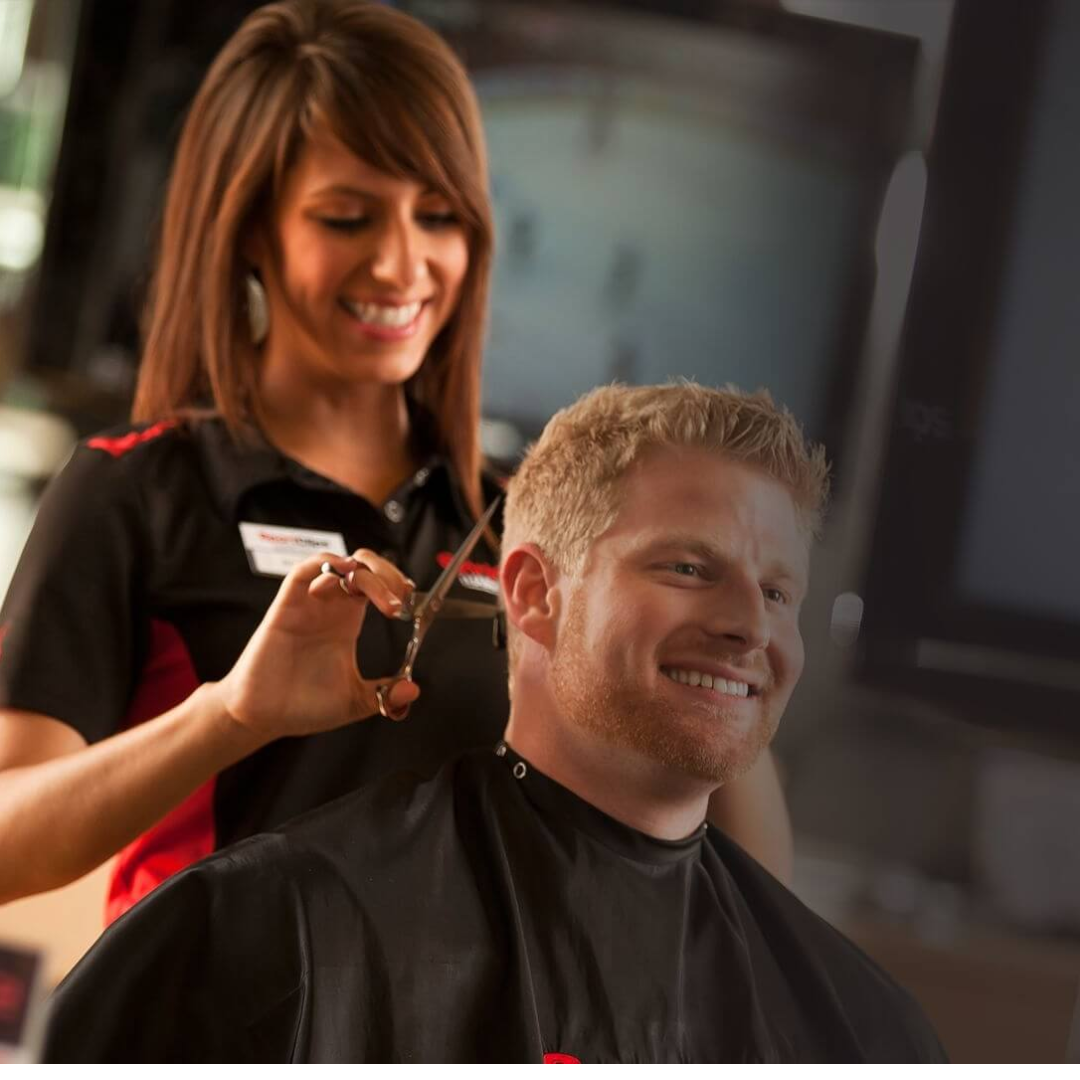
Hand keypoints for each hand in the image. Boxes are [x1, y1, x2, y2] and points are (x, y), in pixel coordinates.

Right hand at [213, 550, 420, 743]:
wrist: (263, 717)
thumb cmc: (302, 706)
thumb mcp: (355, 701)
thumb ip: (384, 695)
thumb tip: (413, 691)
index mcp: (347, 621)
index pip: (377, 585)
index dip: (396, 584)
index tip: (414, 605)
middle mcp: (330, 607)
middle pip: (363, 566)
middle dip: (388, 573)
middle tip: (403, 600)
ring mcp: (308, 604)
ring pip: (338, 563)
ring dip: (367, 572)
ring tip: (387, 601)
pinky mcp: (286, 607)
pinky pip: (303, 571)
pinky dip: (326, 564)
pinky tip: (347, 575)